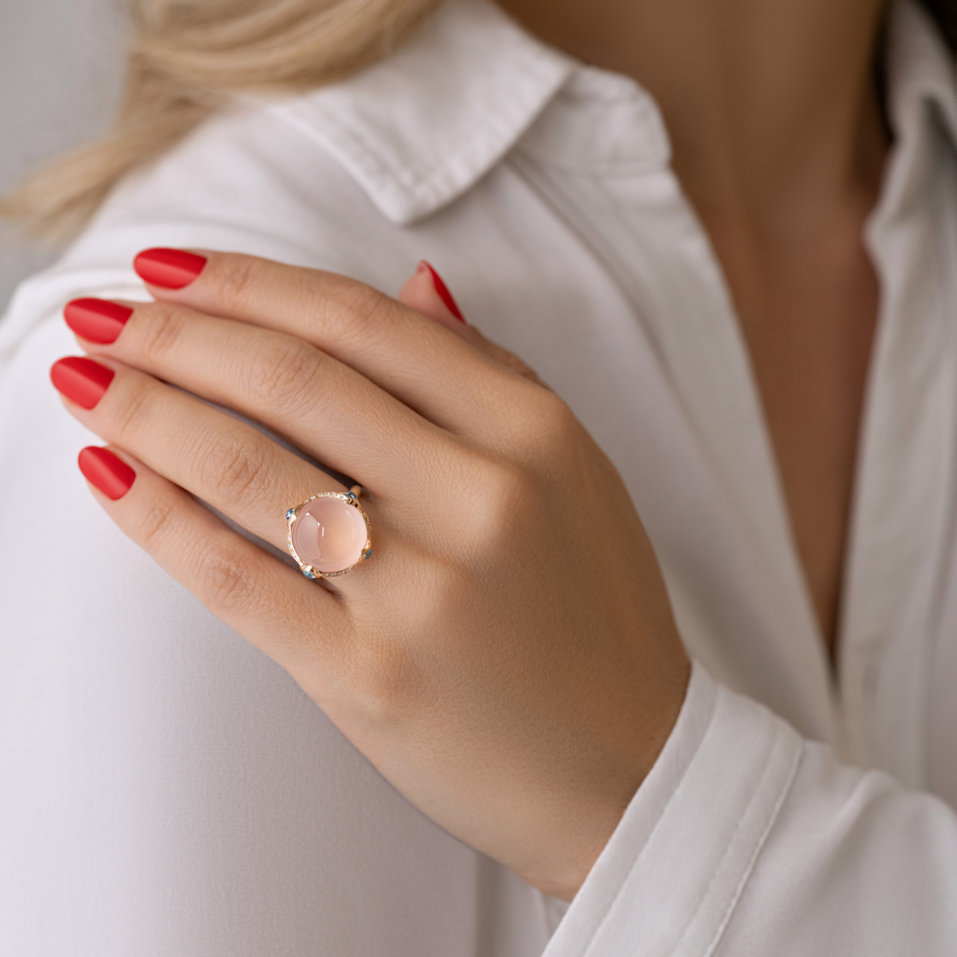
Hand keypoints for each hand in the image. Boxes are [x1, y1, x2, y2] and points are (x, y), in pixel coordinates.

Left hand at [51, 249, 690, 901]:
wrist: (628, 766)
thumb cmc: (599, 617)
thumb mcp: (575, 473)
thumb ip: (492, 374)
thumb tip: (413, 285)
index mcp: (531, 433)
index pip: (362, 324)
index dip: (250, 283)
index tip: (172, 266)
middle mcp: (480, 498)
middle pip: (292, 382)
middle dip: (175, 334)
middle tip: (102, 315)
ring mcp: (423, 591)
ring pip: (248, 470)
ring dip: (146, 412)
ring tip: (86, 384)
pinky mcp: (370, 676)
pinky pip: (238, 581)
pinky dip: (160, 521)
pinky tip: (110, 478)